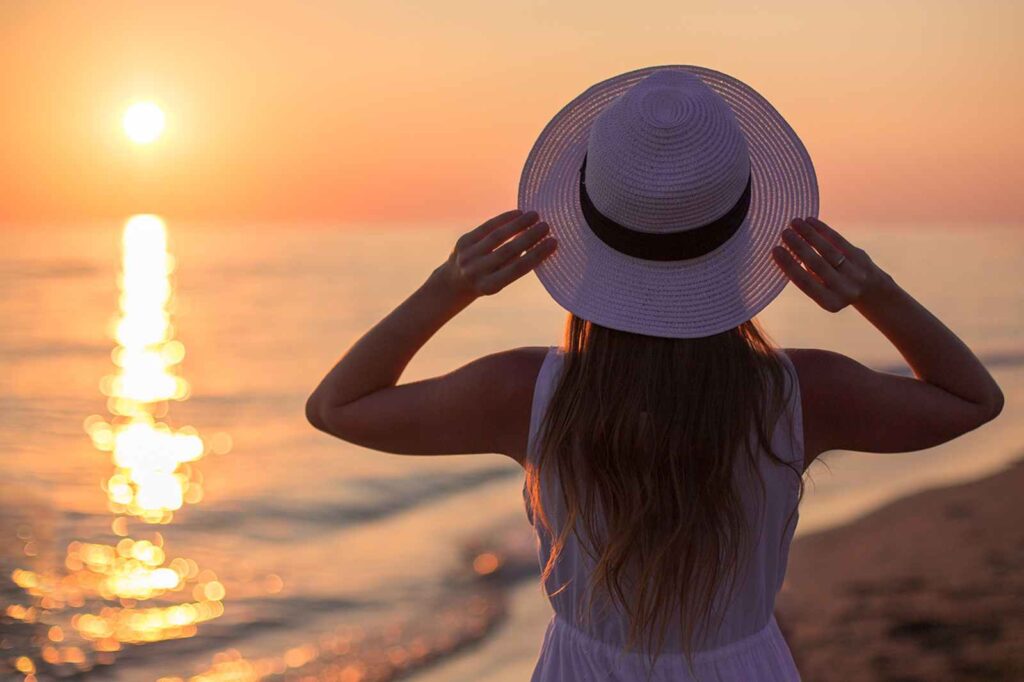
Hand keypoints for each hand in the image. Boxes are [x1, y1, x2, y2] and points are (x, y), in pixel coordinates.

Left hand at [435, 209, 556, 301]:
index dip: (537, 255)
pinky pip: (486, 227)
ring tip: (535, 215)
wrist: (453, 282)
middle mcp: (476, 271)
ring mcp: (468, 255)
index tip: (553, 242)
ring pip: (497, 236)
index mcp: (490, 286)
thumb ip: (515, 264)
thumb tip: (540, 243)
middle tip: (547, 226)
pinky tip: (518, 213)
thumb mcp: (500, 281)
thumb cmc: (487, 280)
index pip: (517, 269)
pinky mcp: (463, 241)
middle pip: (508, 251)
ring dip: (518, 224)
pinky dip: (504, 219)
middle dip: (529, 237)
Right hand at [771, 217, 895, 312]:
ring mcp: (855, 272)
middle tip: (784, 233)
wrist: (871, 290)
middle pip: (817, 264)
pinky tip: (810, 221)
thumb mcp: (822, 291)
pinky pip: (839, 240)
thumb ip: (807, 275)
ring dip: (810, 234)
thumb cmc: (834, 288)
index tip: (775, 250)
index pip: (805, 282)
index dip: (789, 266)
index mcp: (830, 302)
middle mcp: (844, 288)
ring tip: (794, 222)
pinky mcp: (860, 257)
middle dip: (799, 247)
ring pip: (828, 250)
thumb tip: (785, 250)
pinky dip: (823, 230)